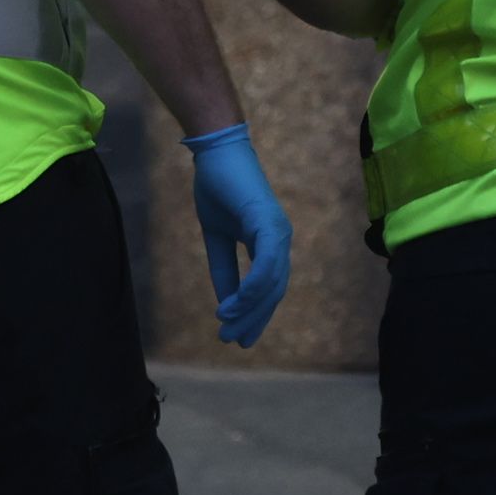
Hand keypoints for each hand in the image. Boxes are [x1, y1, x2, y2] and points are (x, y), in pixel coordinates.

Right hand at [188, 122, 290, 348]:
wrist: (215, 152)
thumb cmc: (218, 187)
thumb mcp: (216, 237)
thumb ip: (224, 269)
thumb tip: (226, 302)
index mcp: (270, 242)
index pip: (269, 287)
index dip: (256, 313)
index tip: (240, 336)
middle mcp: (280, 239)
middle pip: (273, 291)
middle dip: (253, 319)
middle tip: (234, 341)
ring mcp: (277, 232)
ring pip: (270, 284)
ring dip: (249, 310)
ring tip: (227, 327)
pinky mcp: (268, 224)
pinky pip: (264, 266)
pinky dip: (250, 290)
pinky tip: (232, 306)